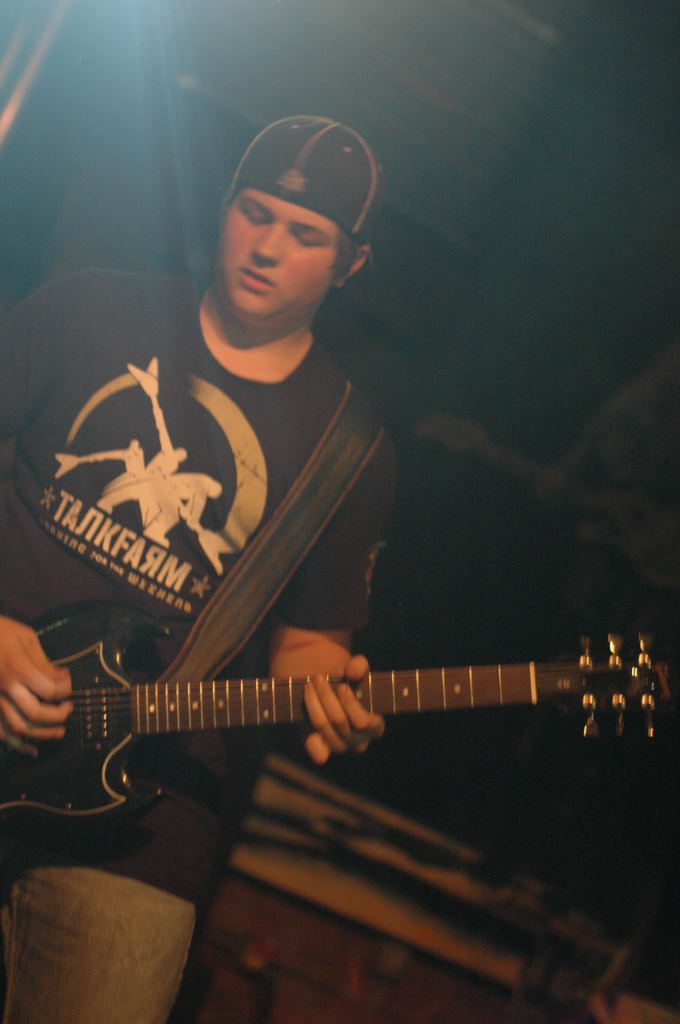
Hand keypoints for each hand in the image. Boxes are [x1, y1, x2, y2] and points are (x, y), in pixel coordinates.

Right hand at [0, 615, 71, 754]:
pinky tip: (31, 750)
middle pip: (35, 713)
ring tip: (59, 732)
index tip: (70, 684)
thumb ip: (43, 661)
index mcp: (17, 668)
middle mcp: (4, 688)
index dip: (66, 690)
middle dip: (58, 715)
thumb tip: (62, 677)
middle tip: (68, 709)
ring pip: (18, 728)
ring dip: (42, 734)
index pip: (49, 690)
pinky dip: (17, 745)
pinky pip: (1, 733)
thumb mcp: (25, 637)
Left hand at [303, 654, 384, 764]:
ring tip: (309, 685)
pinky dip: (310, 735)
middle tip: (318, 678)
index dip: (351, 704)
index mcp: (375, 726)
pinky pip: (317, 751)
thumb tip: (352, 672)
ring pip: (323, 727)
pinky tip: (305, 714)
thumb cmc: (347, 681)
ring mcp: (340, 747)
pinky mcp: (322, 750)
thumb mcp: (355, 668)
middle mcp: (359, 741)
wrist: (327, 689)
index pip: (364, 722)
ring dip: (313, 703)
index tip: (342, 686)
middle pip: (339, 721)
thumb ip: (359, 665)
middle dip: (327, 697)